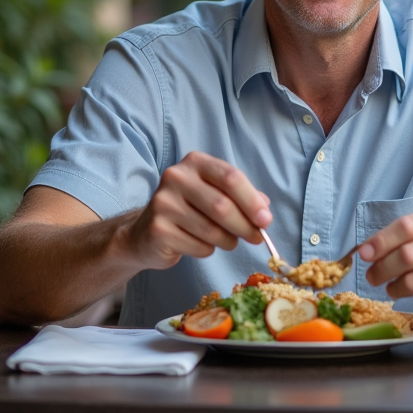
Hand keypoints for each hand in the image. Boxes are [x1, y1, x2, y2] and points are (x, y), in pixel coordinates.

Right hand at [121, 152, 271, 270]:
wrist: (146, 233)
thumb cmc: (190, 210)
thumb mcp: (216, 194)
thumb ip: (242, 198)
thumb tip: (265, 212)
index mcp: (195, 162)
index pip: (230, 177)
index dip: (252, 201)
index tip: (266, 220)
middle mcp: (176, 177)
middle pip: (223, 206)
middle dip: (245, 226)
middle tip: (257, 238)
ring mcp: (164, 203)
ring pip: (212, 230)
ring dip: (229, 241)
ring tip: (229, 241)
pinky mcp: (158, 230)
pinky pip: (198, 246)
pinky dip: (208, 250)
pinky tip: (202, 245)